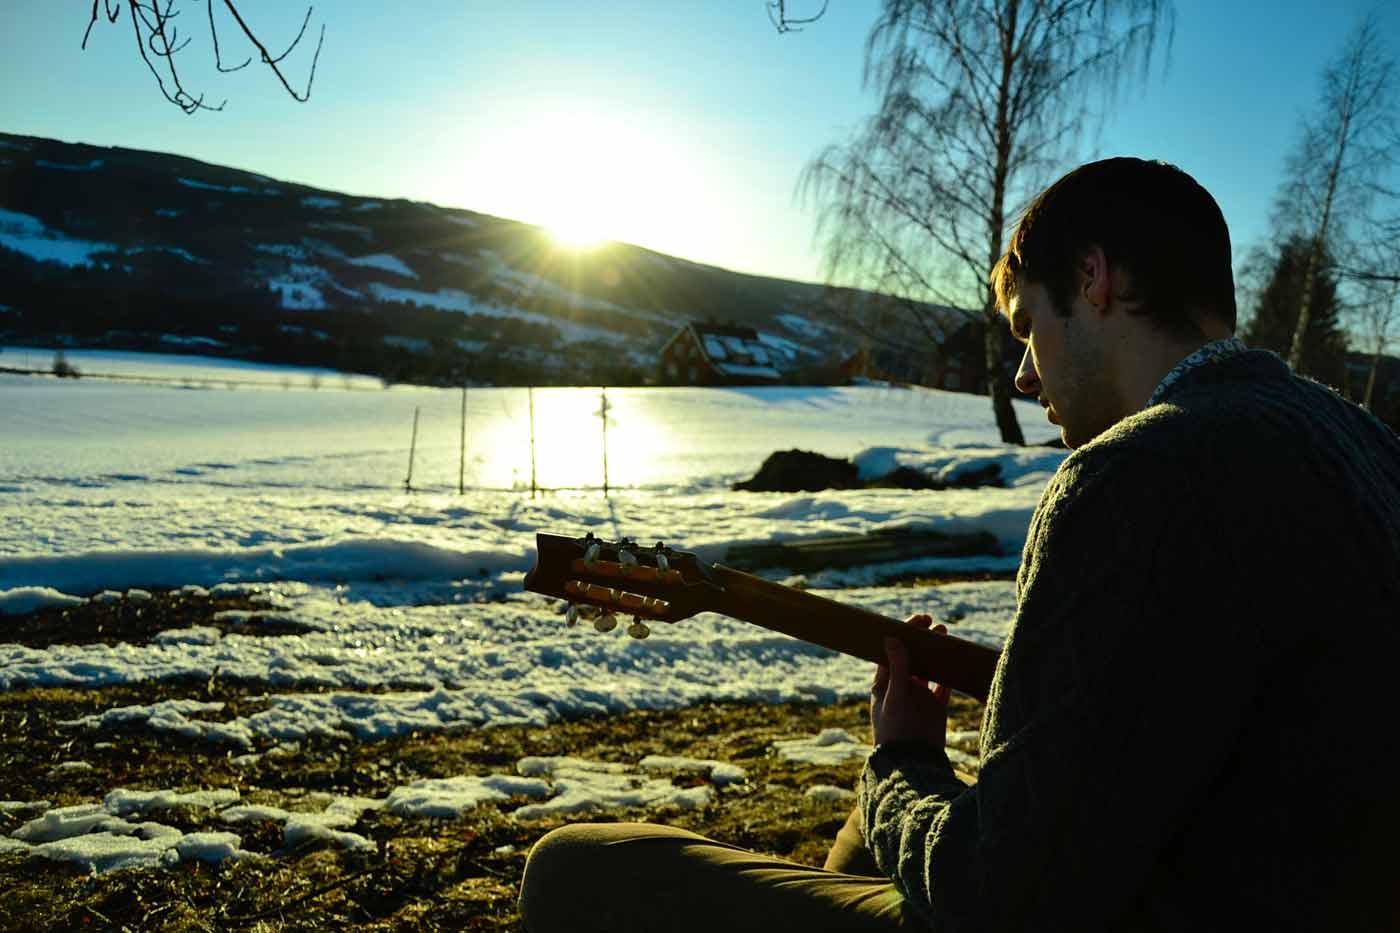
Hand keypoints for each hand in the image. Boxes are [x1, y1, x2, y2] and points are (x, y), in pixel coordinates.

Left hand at [870, 614, 951, 747]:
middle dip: (921, 640)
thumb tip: (893, 638)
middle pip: (911, 657)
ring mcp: (918, 697)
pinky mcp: (935, 708)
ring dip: (936, 654)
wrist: (914, 764)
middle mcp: (900, 688)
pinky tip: (956, 660)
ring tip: (945, 636)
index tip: (917, 620)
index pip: (892, 652)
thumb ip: (898, 668)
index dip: (903, 634)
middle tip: (933, 624)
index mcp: (883, 684)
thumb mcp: (896, 696)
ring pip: (928, 669)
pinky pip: (943, 686)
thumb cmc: (898, 730)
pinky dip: (949, 674)